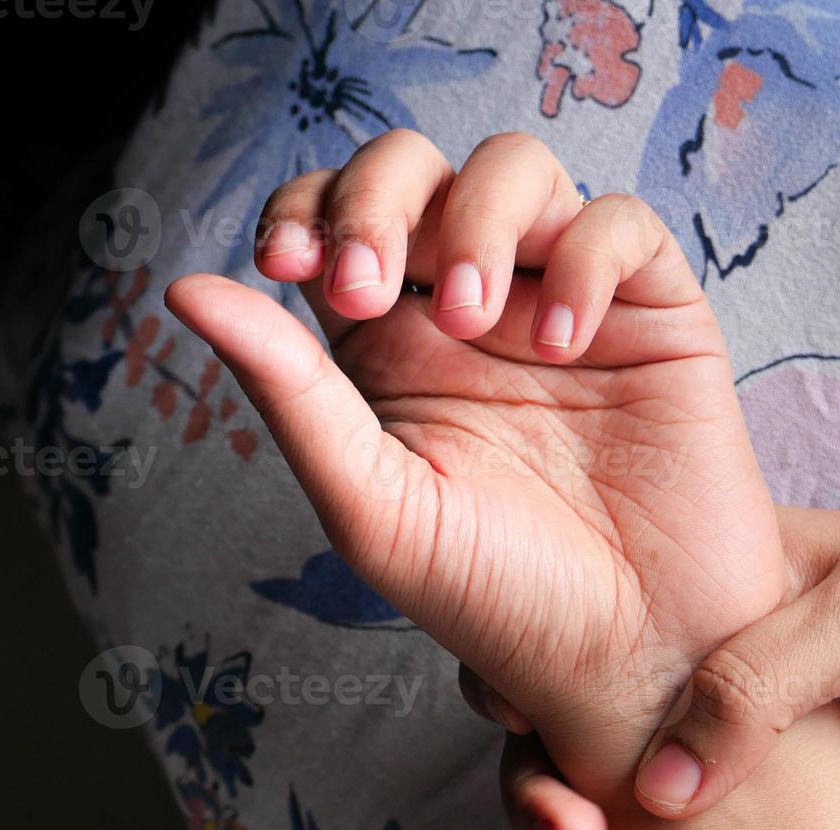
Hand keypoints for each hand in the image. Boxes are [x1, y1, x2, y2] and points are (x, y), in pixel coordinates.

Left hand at [167, 130, 788, 798]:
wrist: (637, 651)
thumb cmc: (506, 597)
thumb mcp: (375, 506)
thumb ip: (290, 393)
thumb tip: (185, 289)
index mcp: (395, 351)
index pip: (336, 219)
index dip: (308, 208)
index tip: (289, 263)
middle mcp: (476, 311)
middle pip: (416, 169)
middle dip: (381, 196)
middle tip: (374, 286)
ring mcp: (565, 302)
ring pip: (518, 169)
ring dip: (478, 219)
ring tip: (473, 316)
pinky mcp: (653, 313)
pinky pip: (621, 226)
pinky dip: (585, 258)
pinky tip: (566, 341)